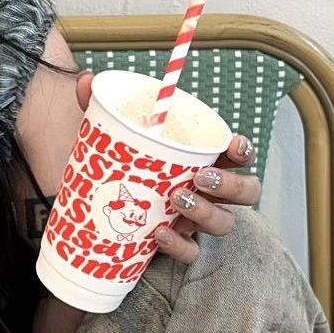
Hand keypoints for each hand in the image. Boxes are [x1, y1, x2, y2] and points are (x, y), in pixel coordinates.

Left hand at [74, 73, 261, 265]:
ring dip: (207, 212)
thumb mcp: (111, 137)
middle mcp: (208, 192)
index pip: (239, 155)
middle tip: (201, 177)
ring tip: (177, 199)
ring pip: (225, 223)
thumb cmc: (120, 167)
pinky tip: (159, 233)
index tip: (233, 144)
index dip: (244, 150)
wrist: (97, 212)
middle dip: (232, 185)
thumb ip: (101, 109)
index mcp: (203, 160)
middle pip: (247, 192)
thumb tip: (86, 80)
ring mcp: (196, 221)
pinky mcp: (178, 245)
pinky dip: (179, 244)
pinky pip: (191, 252)